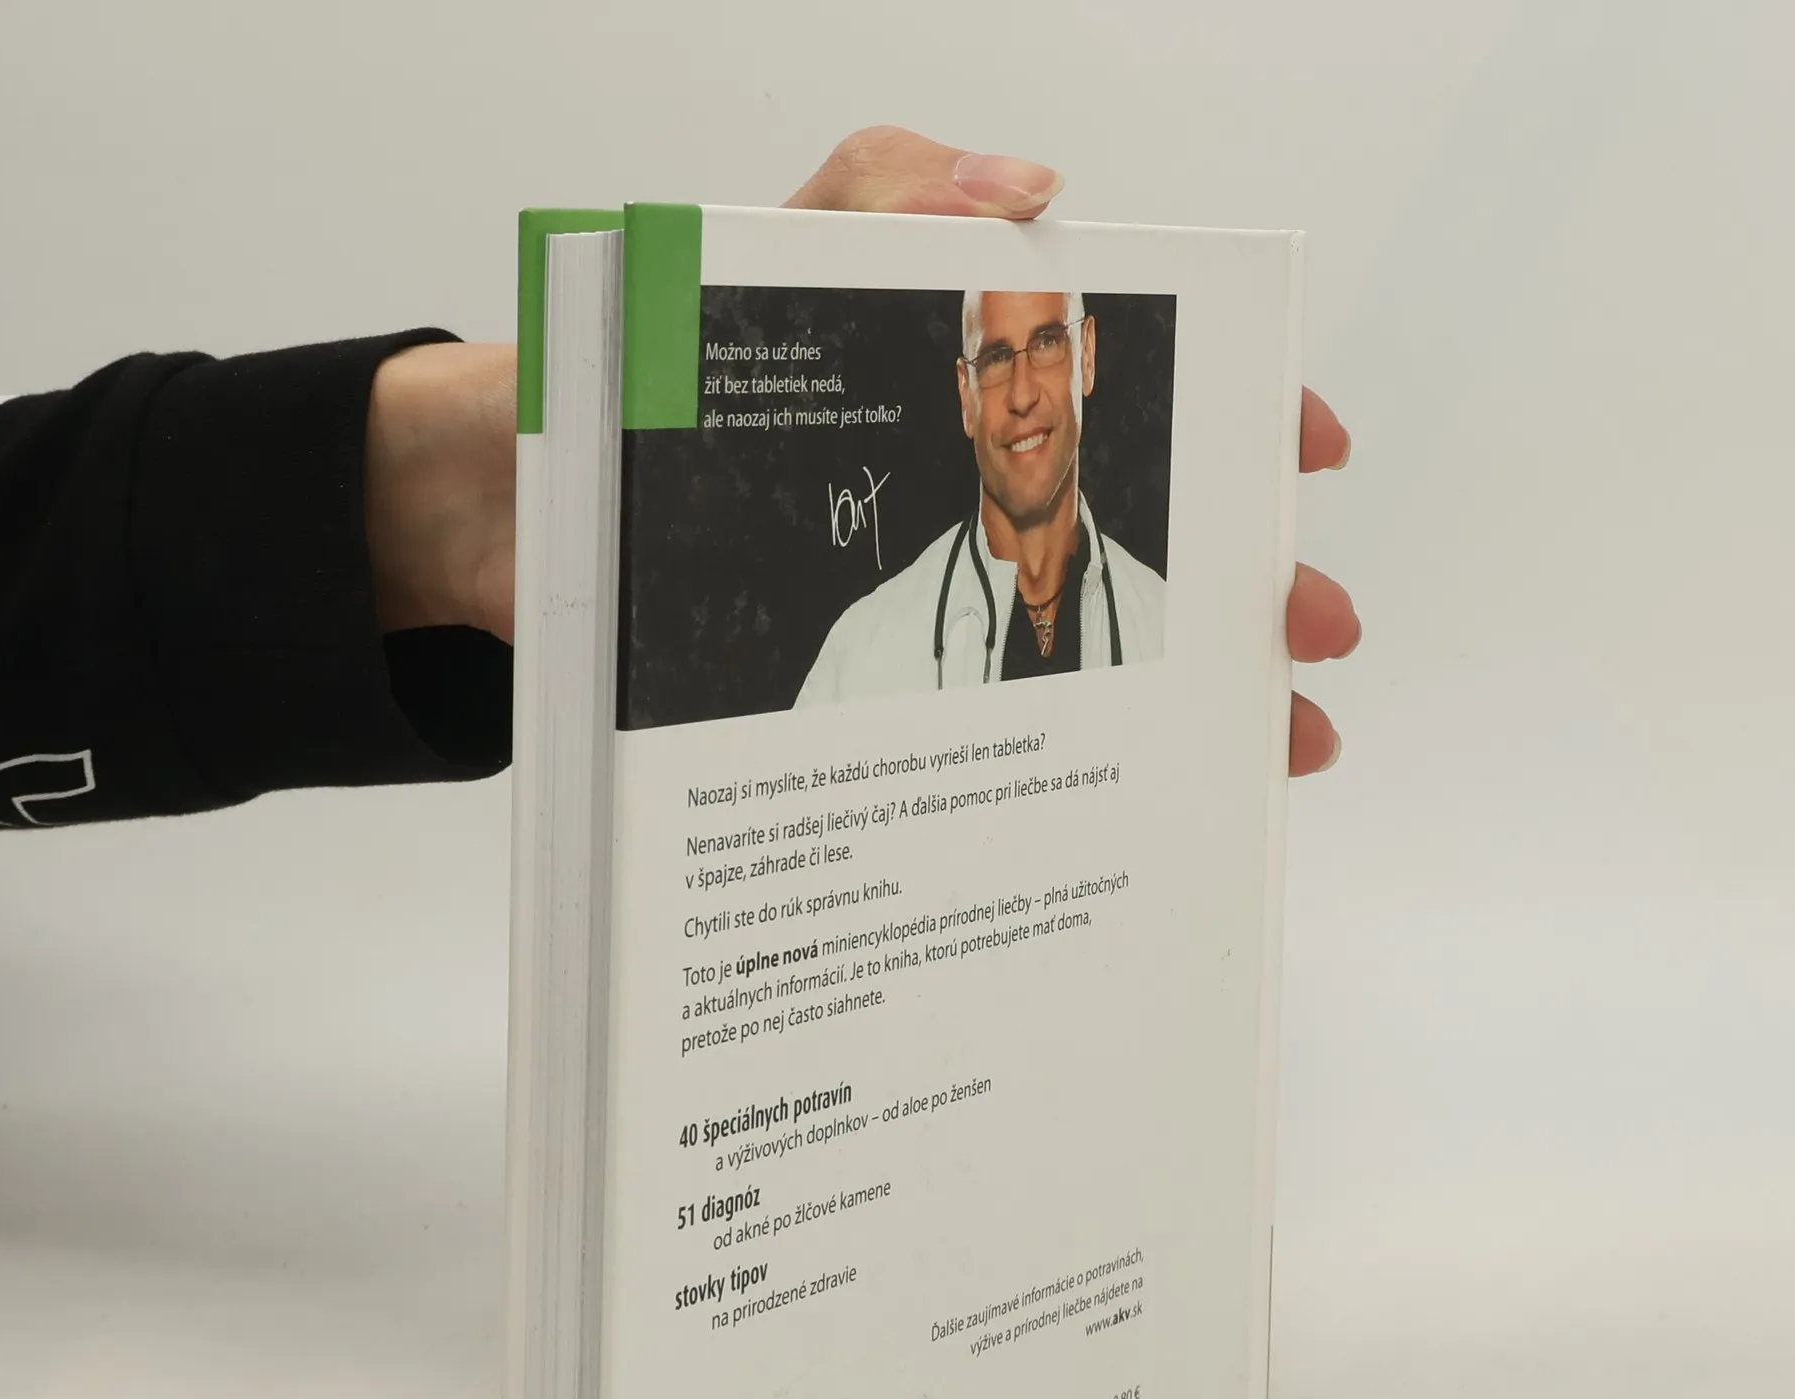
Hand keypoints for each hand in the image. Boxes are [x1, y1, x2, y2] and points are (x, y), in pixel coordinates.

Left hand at [365, 127, 1358, 775]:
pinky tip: (1114, 814)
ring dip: (1182, 700)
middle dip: (1242, 584)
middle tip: (1307, 632)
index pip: (1128, 385)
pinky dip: (1058, 769)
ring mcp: (915, 594)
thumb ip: (876, 197)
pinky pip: (982, 728)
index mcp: (947, 380)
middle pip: (1133, 534)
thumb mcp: (746, 255)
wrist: (486, 515)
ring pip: (1077, 645)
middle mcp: (953, 491)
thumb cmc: (610, 377)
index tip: (1308, 450)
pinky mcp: (863, 692)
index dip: (1229, 414)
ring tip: (1264, 751)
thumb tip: (1030, 190)